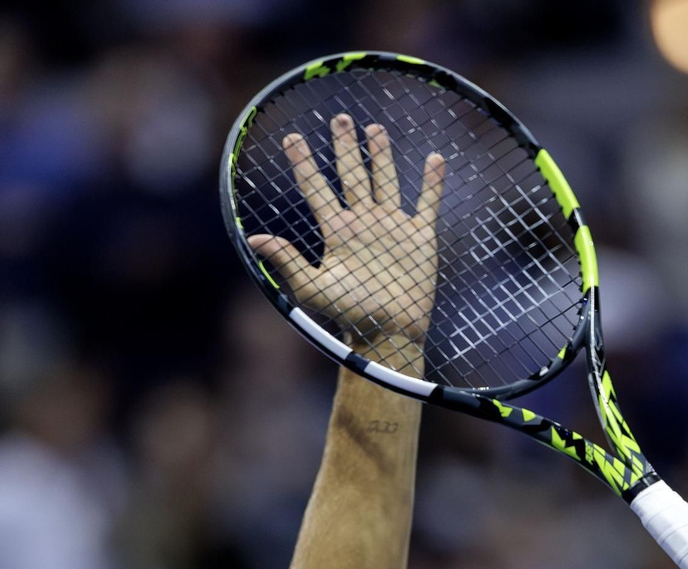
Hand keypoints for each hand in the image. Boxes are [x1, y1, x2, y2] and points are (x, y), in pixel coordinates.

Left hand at [248, 114, 446, 358]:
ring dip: (381, 155)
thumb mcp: (313, 288)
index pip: (317, 189)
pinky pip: (426, 203)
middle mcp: (363, 223)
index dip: (304, 163)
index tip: (292, 138)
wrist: (389, 332)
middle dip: (344, 147)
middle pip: (352, 175)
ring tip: (374, 128)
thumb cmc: (349, 315)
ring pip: (385, 180)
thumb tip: (252, 238)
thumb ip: (287, 260)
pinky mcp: (420, 236)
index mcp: (337, 232)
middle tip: (339, 118)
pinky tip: (436, 159)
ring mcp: (392, 227)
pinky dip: (432, 182)